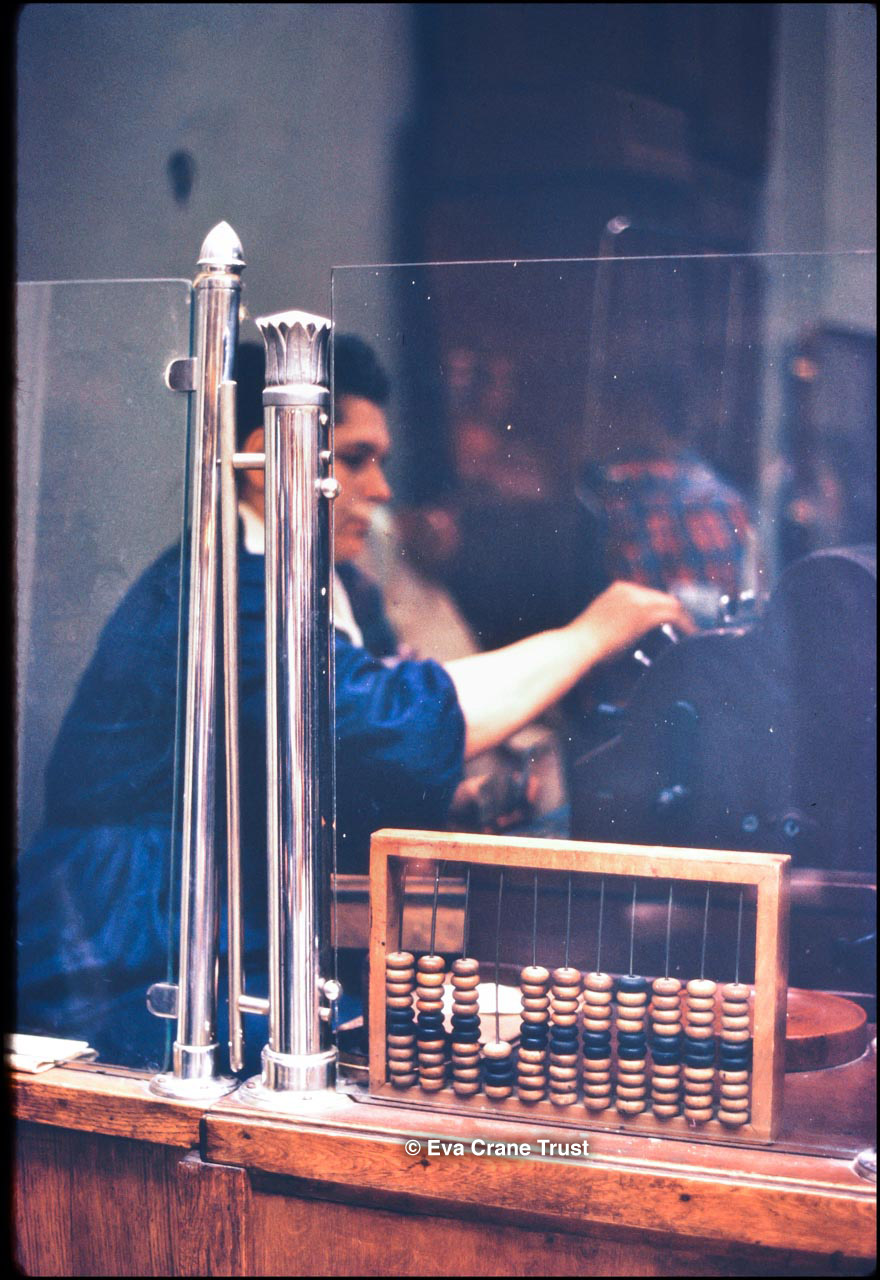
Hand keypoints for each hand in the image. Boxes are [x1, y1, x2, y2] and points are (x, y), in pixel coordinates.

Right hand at [572, 581, 696, 665]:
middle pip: (662, 598)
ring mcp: (638, 598)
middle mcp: (630, 589)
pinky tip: (691, 634)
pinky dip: (685, 624)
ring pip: (671, 604)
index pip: (650, 596)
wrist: (579, 645)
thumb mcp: (604, 624)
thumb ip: (621, 621)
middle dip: (676, 611)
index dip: (663, 608)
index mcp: (618, 590)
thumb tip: (635, 631)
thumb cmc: (586, 644)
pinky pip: (674, 615)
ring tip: (692, 630)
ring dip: (684, 618)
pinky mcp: (645, 612)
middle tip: (688, 626)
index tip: (672, 620)